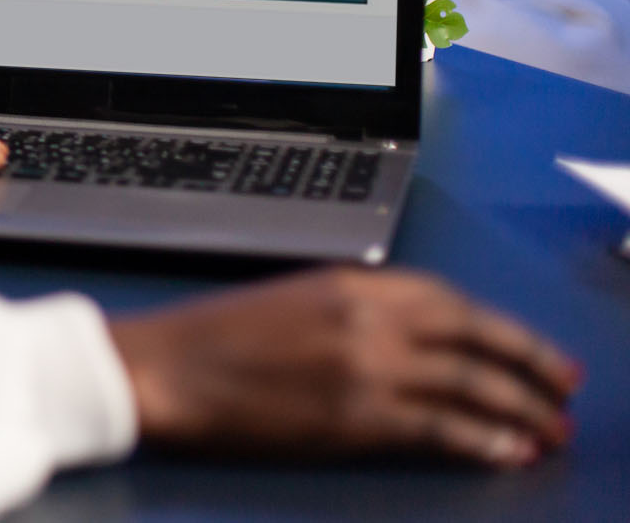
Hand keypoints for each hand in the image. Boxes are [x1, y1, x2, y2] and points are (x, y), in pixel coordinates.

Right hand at [110, 267, 581, 467]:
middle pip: (476, 339)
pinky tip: (504, 452)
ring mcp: (365, 366)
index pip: (452, 301)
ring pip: (471, 386)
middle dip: (532, 367)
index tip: (537, 351)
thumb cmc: (215, 337)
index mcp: (352, 282)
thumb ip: (356, 313)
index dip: (505, 329)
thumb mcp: (295, 301)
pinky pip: (439, 428)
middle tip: (567, 391)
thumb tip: (416, 345)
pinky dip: (480, 440)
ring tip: (551, 431)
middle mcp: (368, 317)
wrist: (167, 368)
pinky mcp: (355, 415)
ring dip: (520, 410)